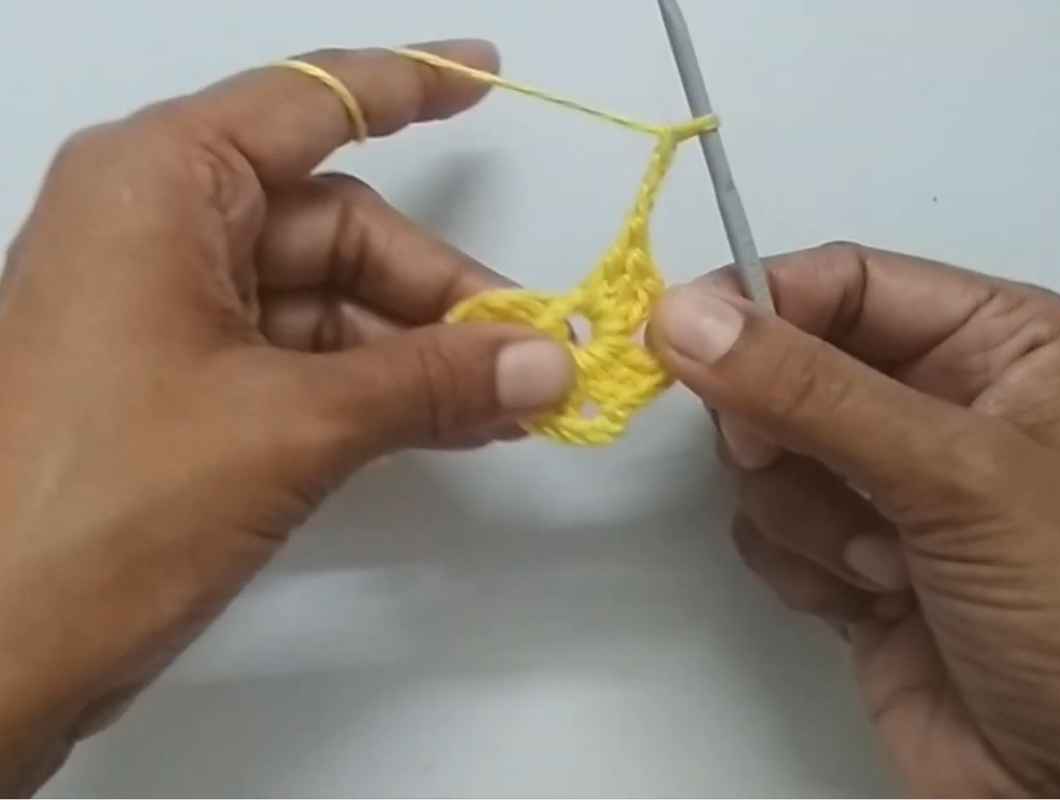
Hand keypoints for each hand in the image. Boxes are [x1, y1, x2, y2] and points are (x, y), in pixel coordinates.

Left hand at [0, 42, 571, 791]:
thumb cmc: (99, 507)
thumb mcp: (289, 426)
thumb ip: (429, 383)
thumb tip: (547, 363)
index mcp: (161, 183)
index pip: (310, 99)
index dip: (411, 84)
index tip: (489, 77)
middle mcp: (158, 226)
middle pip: (335, 225)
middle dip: (439, 291)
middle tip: (531, 352)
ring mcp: (163, 309)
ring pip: (325, 300)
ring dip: (417, 350)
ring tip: (506, 404)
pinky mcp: (173, 384)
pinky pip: (299, 356)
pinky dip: (374, 386)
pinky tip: (448, 424)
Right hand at [649, 243, 1059, 795]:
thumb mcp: (956, 479)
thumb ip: (811, 392)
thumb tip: (681, 315)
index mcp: (1000, 343)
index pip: (847, 281)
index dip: (760, 303)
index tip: (675, 337)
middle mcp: (943, 401)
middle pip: (791, 364)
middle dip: (785, 428)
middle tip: (790, 464)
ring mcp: (891, 484)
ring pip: (768, 452)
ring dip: (808, 515)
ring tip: (886, 566)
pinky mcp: (849, 557)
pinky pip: (767, 525)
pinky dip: (800, 565)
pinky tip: (869, 603)